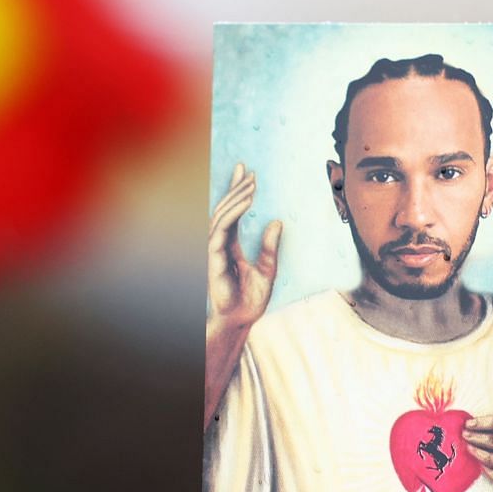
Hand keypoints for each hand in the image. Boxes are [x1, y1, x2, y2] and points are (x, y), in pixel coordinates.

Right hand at [207, 162, 280, 335]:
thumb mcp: (268, 269)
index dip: (236, 191)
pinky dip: (233, 215)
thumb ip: (270, 247)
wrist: (241, 319)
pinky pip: (221, 231)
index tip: (244, 172)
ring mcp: (215, 250)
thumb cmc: (252, 298)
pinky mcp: (214, 258)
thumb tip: (278, 222)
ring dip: (234, 198)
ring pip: (220, 216)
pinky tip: (245, 204)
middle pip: (224, 209)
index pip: (232, 212)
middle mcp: (220, 244)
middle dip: (234, 189)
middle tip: (247, 172)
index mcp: (231, 245)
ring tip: (249, 185)